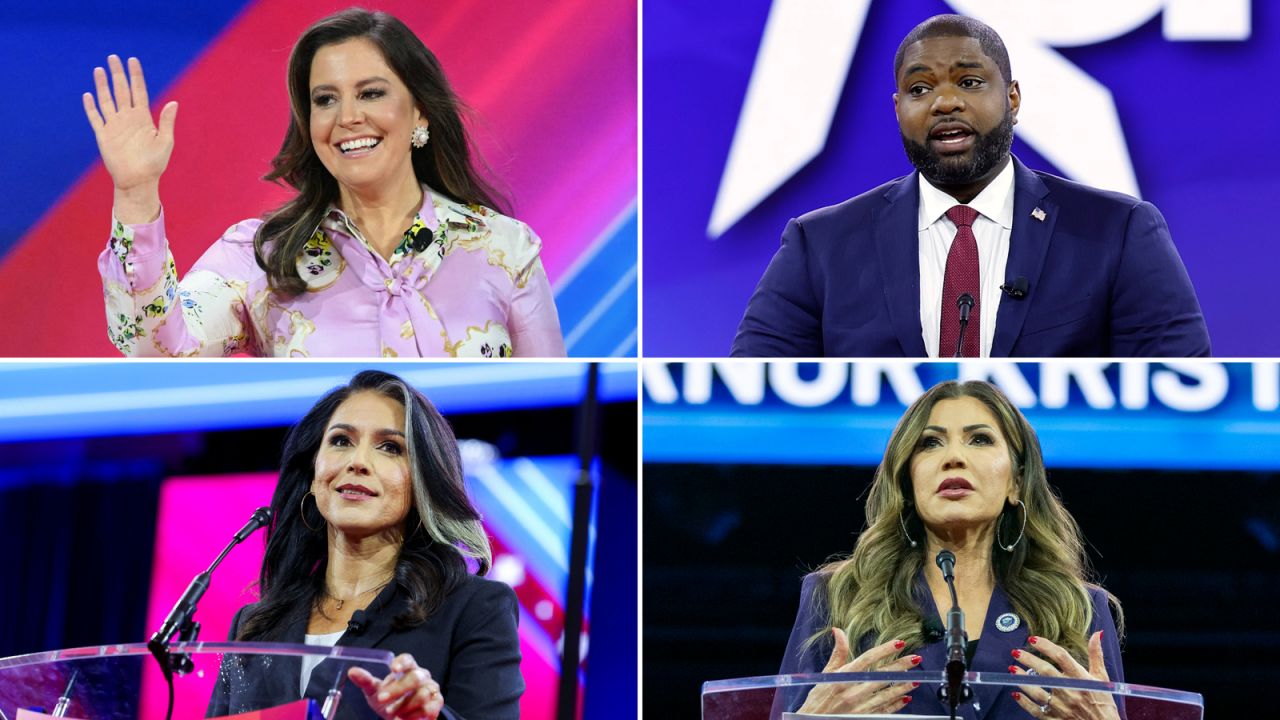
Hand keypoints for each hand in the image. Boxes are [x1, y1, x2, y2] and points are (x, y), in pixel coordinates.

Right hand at [82, 55, 177, 192]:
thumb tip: (174, 103)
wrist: (138, 180)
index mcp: (143, 118)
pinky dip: (91, 107)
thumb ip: (166, 121)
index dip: (135, 75)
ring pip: (107, 100)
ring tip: (99, 69)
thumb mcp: (165, 141)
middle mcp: (128, 118)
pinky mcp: (103, 135)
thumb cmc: (155, 163)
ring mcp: (114, 125)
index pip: (138, 91)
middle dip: (118, 74)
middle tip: (113, 57)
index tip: (133, 60)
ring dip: (102, 85)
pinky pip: (95, 118)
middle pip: (121, 90)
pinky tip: (88, 95)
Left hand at [348, 653, 444, 719]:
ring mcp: (431, 688)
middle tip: (382, 699)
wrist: (401, 717)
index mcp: (407, 668)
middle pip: (415, 678)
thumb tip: (352, 671)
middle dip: (398, 690)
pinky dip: (415, 715)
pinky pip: (429, 708)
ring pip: (422, 695)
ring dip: (404, 706)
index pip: (408, 659)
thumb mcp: (375, 692)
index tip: (393, 669)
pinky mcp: (437, 702)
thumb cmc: (389, 699)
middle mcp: (421, 675)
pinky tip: (406, 717)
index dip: (402, 662)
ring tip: (394, 713)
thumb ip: (365, 681)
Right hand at [796, 629, 920, 714]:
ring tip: (916, 679)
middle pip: (881, 676)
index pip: (867, 659)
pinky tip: (905, 698)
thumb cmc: (818, 699)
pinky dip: (896, 704)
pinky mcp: (864, 717)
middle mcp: (852, 691)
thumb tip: (838, 630)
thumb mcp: (825, 674)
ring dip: (903, 686)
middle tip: (916, 659)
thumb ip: (837, 653)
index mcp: (842, 677)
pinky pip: (884, 710)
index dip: (884, 650)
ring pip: (886, 694)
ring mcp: (859, 707)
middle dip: (900, 667)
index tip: (899, 643)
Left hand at [1010, 632, 1119, 718]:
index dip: (1046, 646)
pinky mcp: (1054, 719)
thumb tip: (1097, 634)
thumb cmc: (1103, 702)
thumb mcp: (1102, 677)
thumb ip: (1096, 655)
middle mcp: (1070, 691)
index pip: (1061, 657)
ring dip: (1023, 679)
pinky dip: (1024, 702)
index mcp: (1081, 679)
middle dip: (1029, 660)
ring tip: (1012, 669)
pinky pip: (1036, 710)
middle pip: (1045, 672)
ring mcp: (1061, 707)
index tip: (1033, 639)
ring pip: (1037, 691)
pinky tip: (1015, 693)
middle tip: (1016, 652)